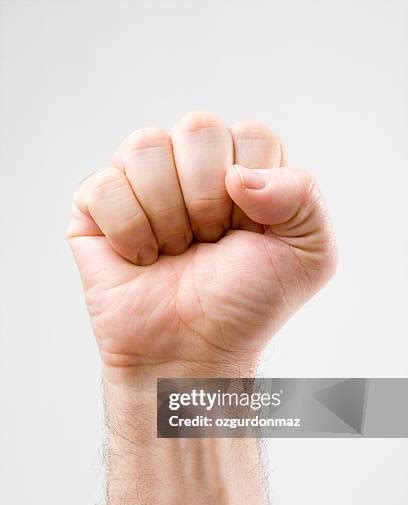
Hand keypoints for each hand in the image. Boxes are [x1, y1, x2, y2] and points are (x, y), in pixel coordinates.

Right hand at [67, 111, 335, 380]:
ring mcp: (142, 182)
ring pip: (146, 147)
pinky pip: (105, 186)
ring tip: (173, 251)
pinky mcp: (96, 205)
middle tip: (207, 242)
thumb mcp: (309, 254)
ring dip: (167, 216)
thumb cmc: (246, 305)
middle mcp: (191, 166)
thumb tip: (237, 174)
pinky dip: (128, 233)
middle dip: (208, 199)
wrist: (191, 352)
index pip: (252, 135)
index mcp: (242, 169)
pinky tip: (140, 258)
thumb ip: (303, 194)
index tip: (247, 235)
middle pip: (198, 127)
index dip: (253, 191)